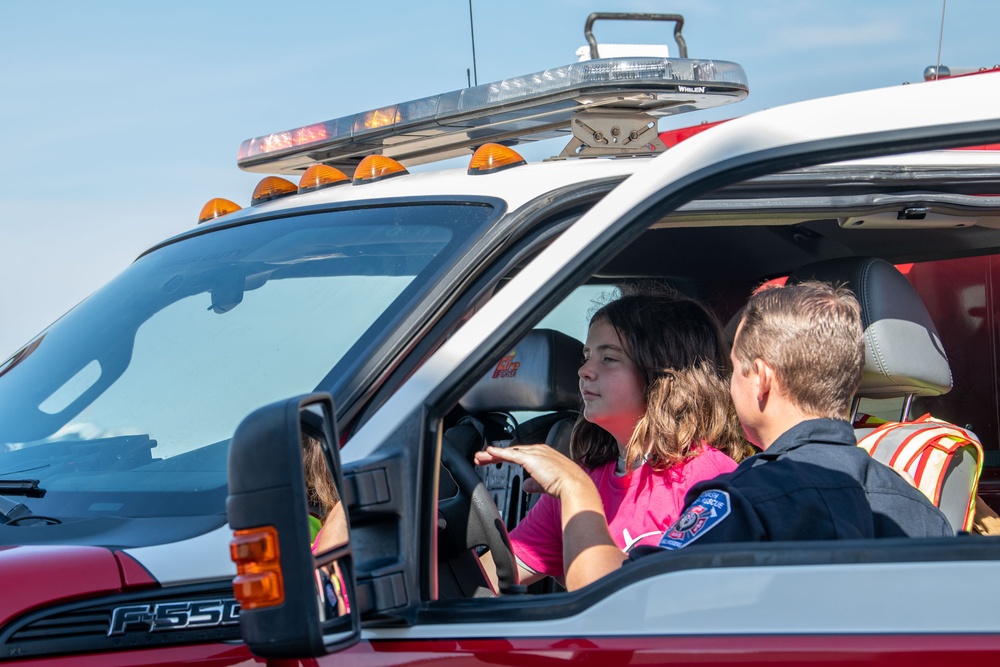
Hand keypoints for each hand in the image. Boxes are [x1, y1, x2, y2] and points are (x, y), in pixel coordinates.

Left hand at [473, 444, 592, 498]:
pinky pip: (511, 454)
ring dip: (492, 455)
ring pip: (509, 452)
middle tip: (482, 458)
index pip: (520, 454)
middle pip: (512, 451)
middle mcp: (539, 450)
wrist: (575, 486)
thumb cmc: (566, 486)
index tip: (495, 461)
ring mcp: (535, 453)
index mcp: (543, 454)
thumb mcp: (545, 484)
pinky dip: (499, 453)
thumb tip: (525, 485)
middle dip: (495, 455)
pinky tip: (489, 452)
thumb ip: (534, 484)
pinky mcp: (531, 458)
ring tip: (479, 458)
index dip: (505, 458)